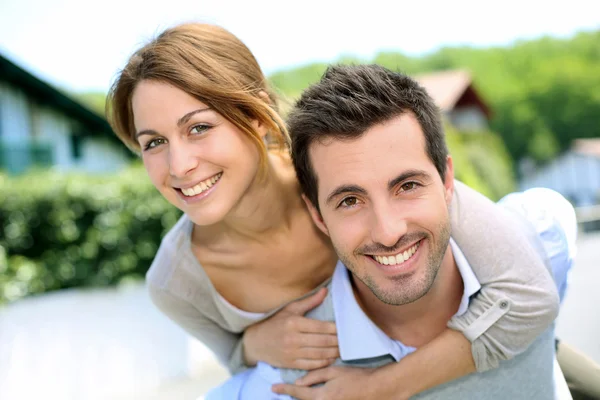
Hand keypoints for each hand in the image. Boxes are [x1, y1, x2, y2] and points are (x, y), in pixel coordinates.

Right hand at [243, 287, 338, 369]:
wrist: (255, 342)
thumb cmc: (274, 322)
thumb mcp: (290, 309)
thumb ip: (309, 301)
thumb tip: (325, 290)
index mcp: (294, 323)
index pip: (321, 327)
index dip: (335, 329)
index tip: (344, 329)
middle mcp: (293, 339)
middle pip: (322, 341)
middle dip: (337, 342)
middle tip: (348, 340)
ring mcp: (292, 353)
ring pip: (319, 354)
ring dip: (333, 353)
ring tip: (342, 349)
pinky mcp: (291, 364)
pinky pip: (312, 365)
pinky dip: (324, 362)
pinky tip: (331, 358)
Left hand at [271, 365, 401, 399]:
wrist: (375, 388)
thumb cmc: (355, 377)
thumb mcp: (333, 372)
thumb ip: (314, 377)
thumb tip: (299, 383)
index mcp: (321, 397)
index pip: (298, 394)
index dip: (285, 390)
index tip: (273, 388)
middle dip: (292, 395)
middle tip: (281, 389)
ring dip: (303, 397)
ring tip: (294, 391)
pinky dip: (313, 399)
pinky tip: (311, 393)